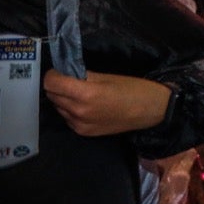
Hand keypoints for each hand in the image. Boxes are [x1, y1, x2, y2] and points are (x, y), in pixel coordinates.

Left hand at [44, 70, 171, 136]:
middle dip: (59, 86)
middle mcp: (78, 111)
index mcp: (86, 94)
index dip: (54, 74)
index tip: (61, 71)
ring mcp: (79, 124)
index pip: (51, 82)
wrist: (152, 111)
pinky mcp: (83, 132)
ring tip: (81, 94)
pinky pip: (67, 118)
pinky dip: (71, 110)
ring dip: (64, 98)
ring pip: (58, 107)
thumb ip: (83, 76)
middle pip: (52, 95)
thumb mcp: (108, 77)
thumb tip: (65, 73)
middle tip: (73, 81)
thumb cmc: (133, 89)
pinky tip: (87, 107)